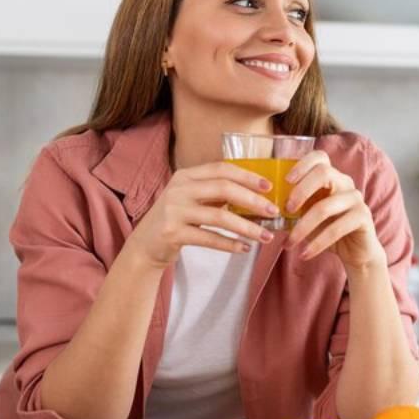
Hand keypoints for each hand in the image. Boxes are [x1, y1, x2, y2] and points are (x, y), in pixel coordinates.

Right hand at [128, 162, 278, 269]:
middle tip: (273, 212)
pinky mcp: (172, 233)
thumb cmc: (176, 221)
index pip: (221, 169)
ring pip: (220, 216)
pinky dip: (230, 244)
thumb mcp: (191, 200)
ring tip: (266, 236)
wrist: (144, 246)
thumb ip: (215, 194)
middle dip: (253, 200)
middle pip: (223, 188)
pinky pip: (209, 237)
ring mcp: (174, 211)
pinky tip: (245, 249)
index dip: (247, 176)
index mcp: (186, 176)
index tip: (268, 186)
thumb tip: (256, 196)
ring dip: (247, 227)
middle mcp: (179, 189)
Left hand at [284, 150, 385, 270]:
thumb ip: (293, 207)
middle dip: (300, 191)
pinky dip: (317, 243)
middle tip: (286, 210)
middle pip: (324, 173)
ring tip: (289, 243)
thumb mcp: (308, 215)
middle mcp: (346, 183)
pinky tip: (304, 254)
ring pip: (325, 207)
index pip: (319, 157)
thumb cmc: (327, 230)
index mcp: (332, 177)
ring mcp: (356, 199)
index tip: (286, 180)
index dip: (302, 165)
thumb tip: (265, 209)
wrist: (356, 252)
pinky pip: (336, 228)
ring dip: (303, 227)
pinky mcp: (363, 218)